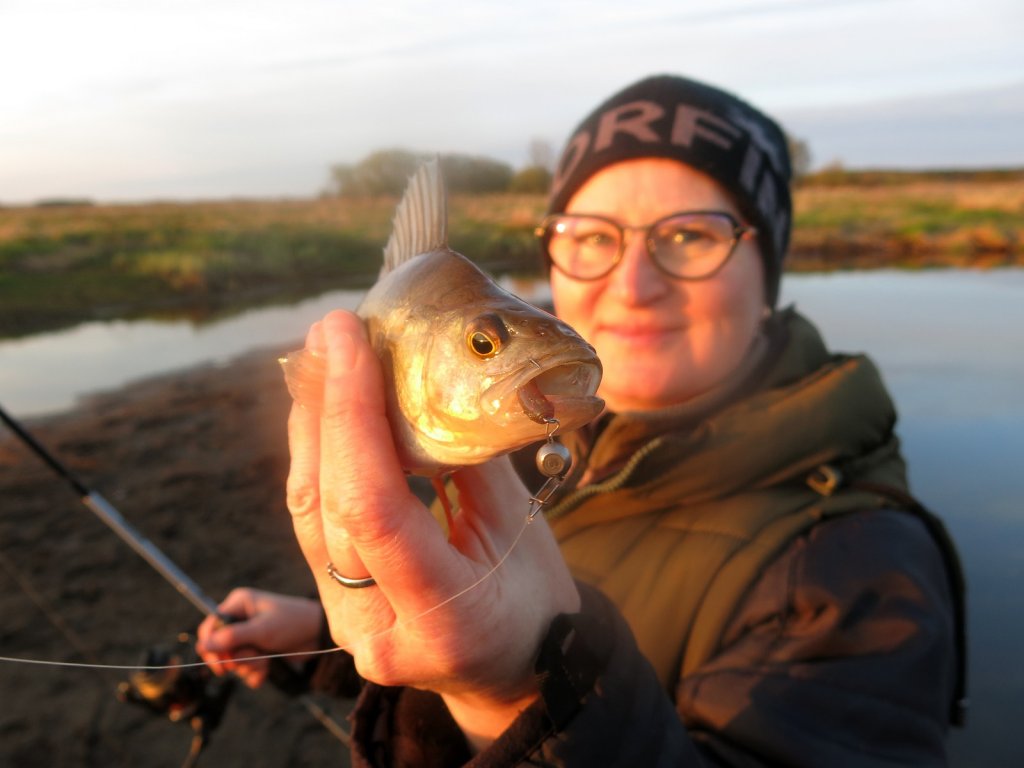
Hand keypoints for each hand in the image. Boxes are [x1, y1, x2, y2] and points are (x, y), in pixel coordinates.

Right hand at [195, 588, 322, 688]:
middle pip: (219, 648)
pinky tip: (268, 670)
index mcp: (239, 605)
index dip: (211, 646)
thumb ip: (232, 637)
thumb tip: (203, 645)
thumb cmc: (292, 623)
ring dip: (249, 666)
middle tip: (251, 659)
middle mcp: (241, 619)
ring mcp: (249, 637)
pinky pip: (245, 669)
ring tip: (266, 660)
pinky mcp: (258, 652)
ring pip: (233, 661)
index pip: (210, 626)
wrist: (319, 635)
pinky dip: (255, 673)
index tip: (221, 663)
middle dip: (235, 659)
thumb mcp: (262, 630)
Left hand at [287, 310, 579, 748]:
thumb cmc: (534, 596)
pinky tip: (326, 411)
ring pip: (308, 514)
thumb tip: (422, 375)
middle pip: (328, 507)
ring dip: (310, 427)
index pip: (375, 510)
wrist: (518, 669)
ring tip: (322, 357)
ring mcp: (350, 627)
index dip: (352, 415)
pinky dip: (318, 458)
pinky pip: (314, 523)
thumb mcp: (518, 528)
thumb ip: (464, 458)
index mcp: (445, 618)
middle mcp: (381, 632)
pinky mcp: (336, 608)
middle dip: (323, 407)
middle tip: (332, 332)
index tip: (347, 340)